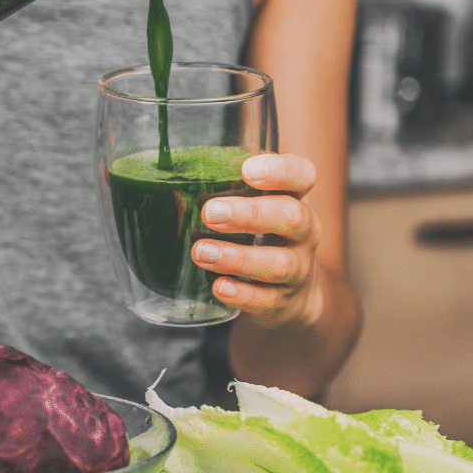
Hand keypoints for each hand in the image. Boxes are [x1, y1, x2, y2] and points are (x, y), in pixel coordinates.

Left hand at [190, 153, 323, 328]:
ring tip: (201, 252)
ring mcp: (298, 269)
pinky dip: (242, 294)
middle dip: (250, 214)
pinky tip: (219, 287)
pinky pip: (267, 299)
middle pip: (292, 217)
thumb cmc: (262, 236)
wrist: (291, 296)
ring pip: (279, 263)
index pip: (302, 174)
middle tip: (210, 213)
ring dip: (237, 257)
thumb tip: (168, 188)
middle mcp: (304, 231)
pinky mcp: (283, 302)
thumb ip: (223, 192)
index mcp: (294, 197)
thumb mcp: (252, 207)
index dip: (280, 171)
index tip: (247, 171)